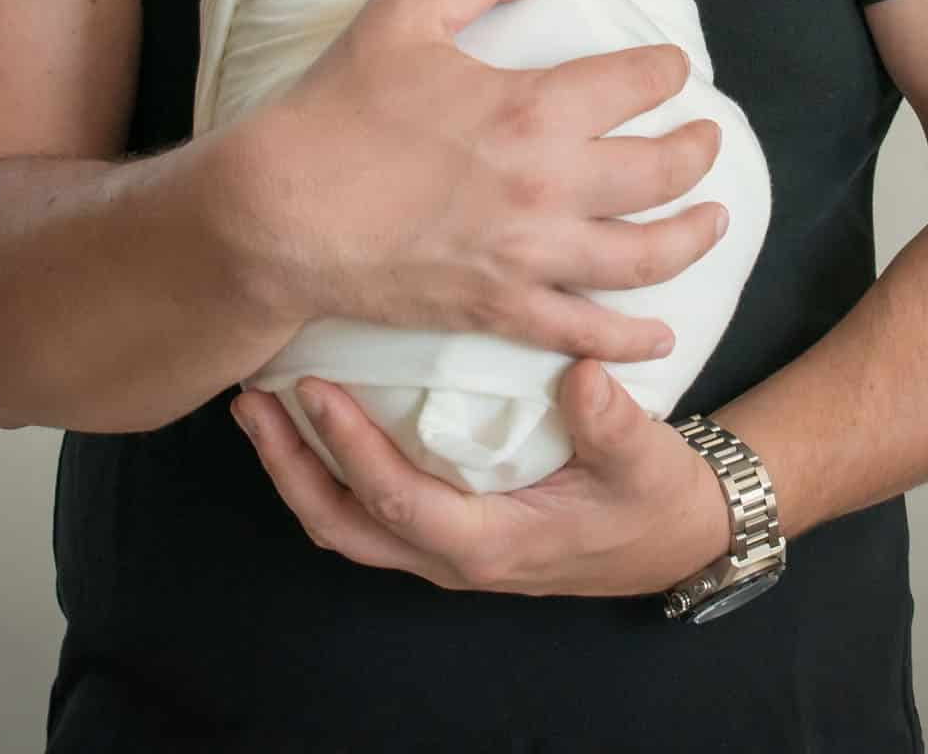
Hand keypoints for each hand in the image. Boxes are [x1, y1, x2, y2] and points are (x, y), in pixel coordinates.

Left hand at [231, 360, 732, 597]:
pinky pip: (366, 506)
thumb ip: (612, 421)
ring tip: (262, 405)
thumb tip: (580, 374)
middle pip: (343, 524)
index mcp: (489, 542)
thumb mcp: (645, 459)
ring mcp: (443, 545)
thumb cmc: (653, 499)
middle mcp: (452, 554)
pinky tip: (316, 415)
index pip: (397, 500)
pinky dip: (328, 466)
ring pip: (346, 522)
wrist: (674, 537)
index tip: (312, 388)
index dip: (349, 448)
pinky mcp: (445, 524)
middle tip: (253, 400)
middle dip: (288, 466)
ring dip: (297, 467)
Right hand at [233, 0, 726, 366]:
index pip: (633, 84)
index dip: (665, 71)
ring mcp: (528, 256)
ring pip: (644, 257)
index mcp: (530, 106)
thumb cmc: (338, 107)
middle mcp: (547, 184)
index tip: (674, 68)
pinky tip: (660, 335)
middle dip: (698, 152)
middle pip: (660, 173)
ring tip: (714, 221)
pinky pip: (586, 332)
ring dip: (693, 239)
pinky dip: (632, 338)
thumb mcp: (405, 11)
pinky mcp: (500, 308)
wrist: (280, 211)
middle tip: (710, 140)